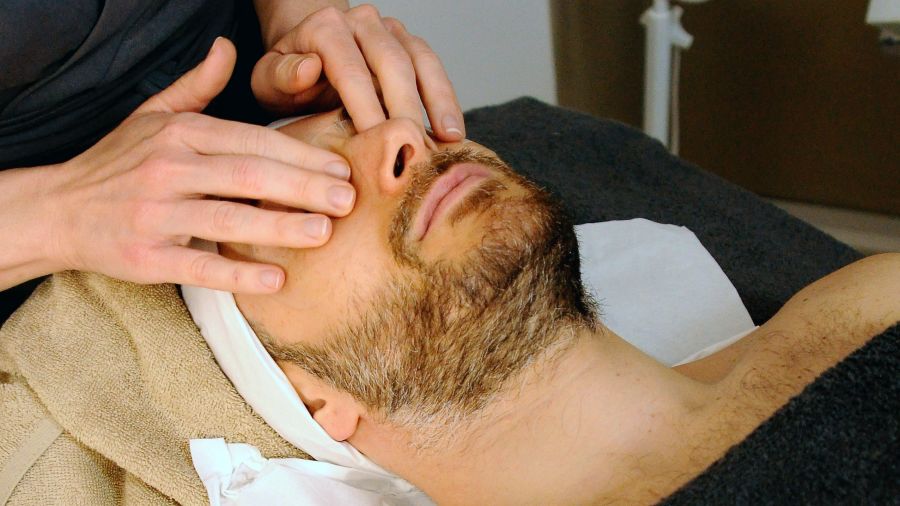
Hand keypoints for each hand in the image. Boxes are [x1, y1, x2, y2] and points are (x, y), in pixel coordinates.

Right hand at [45, 38, 355, 292]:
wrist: (58, 209)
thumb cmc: (118, 163)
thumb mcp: (153, 114)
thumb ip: (197, 86)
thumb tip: (227, 47)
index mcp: (180, 134)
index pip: (252, 141)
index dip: (300, 154)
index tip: (341, 168)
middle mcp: (168, 169)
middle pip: (248, 176)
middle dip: (303, 187)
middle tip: (348, 200)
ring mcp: (156, 214)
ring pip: (228, 220)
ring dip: (279, 227)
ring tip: (324, 233)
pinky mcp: (146, 257)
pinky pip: (199, 266)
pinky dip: (238, 274)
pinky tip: (277, 278)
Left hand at [250, 4, 464, 141]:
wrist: (307, 57)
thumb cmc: (288, 78)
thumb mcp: (268, 80)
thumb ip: (282, 76)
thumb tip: (310, 68)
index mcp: (325, 28)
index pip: (350, 69)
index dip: (366, 106)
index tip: (378, 141)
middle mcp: (361, 21)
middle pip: (392, 62)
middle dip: (406, 107)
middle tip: (415, 147)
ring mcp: (390, 30)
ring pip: (420, 61)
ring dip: (438, 100)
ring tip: (449, 139)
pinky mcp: (409, 44)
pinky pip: (433, 67)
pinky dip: (445, 98)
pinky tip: (453, 131)